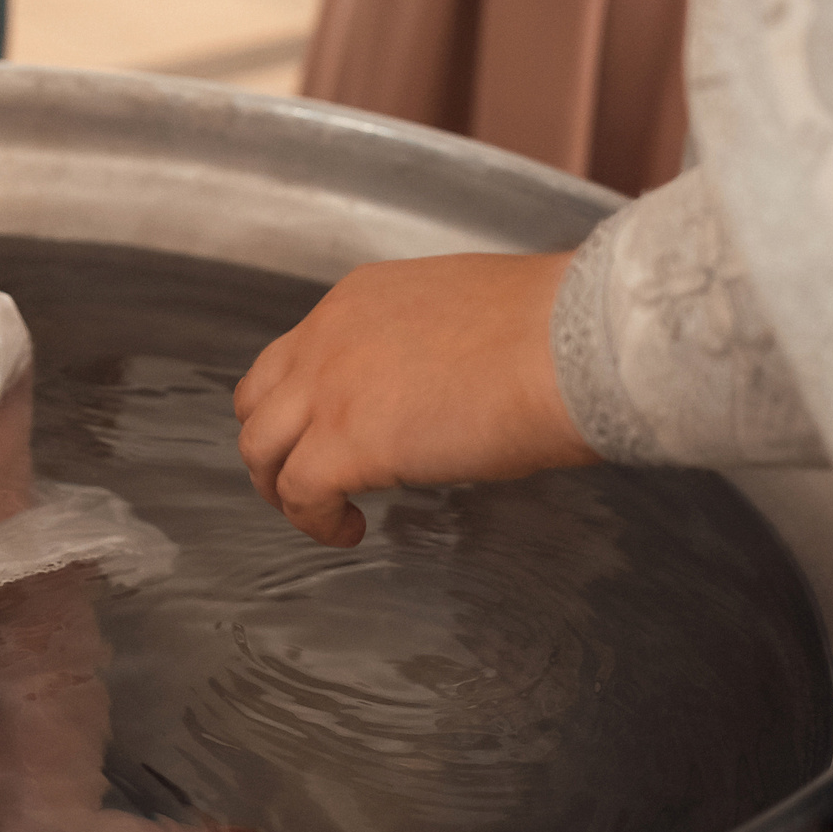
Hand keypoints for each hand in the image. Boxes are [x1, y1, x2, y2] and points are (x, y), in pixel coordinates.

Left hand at [233, 252, 592, 547]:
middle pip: (258, 399)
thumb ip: (429, 345)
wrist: (574, 343)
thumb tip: (440, 386)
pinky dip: (315, 521)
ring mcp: (328, 391)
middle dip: (274, 443)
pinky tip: (350, 530)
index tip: (333, 430)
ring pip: (260, 447)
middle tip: (304, 477)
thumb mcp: (467, 314)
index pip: (298, 352)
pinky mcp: (344, 445)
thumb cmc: (555, 329)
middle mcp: (328, 338)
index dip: (306, 401)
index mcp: (359, 301)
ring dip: (282, 488)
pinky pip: (299, 493)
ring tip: (320, 514)